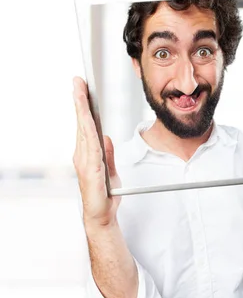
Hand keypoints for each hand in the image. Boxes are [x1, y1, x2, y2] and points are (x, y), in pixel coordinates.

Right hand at [72, 77, 121, 229]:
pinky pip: (91, 145)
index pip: (86, 124)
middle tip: (78, 81)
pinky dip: (88, 129)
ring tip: (79, 91)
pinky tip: (88, 118)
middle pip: (82, 122)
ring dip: (82, 109)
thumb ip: (107, 154)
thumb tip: (106, 138)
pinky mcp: (90, 169)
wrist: (102, 216)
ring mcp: (84, 161)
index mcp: (88, 153)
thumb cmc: (105, 196)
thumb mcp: (110, 170)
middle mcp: (82, 155)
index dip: (83, 105)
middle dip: (79, 100)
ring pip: (84, 129)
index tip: (81, 88)